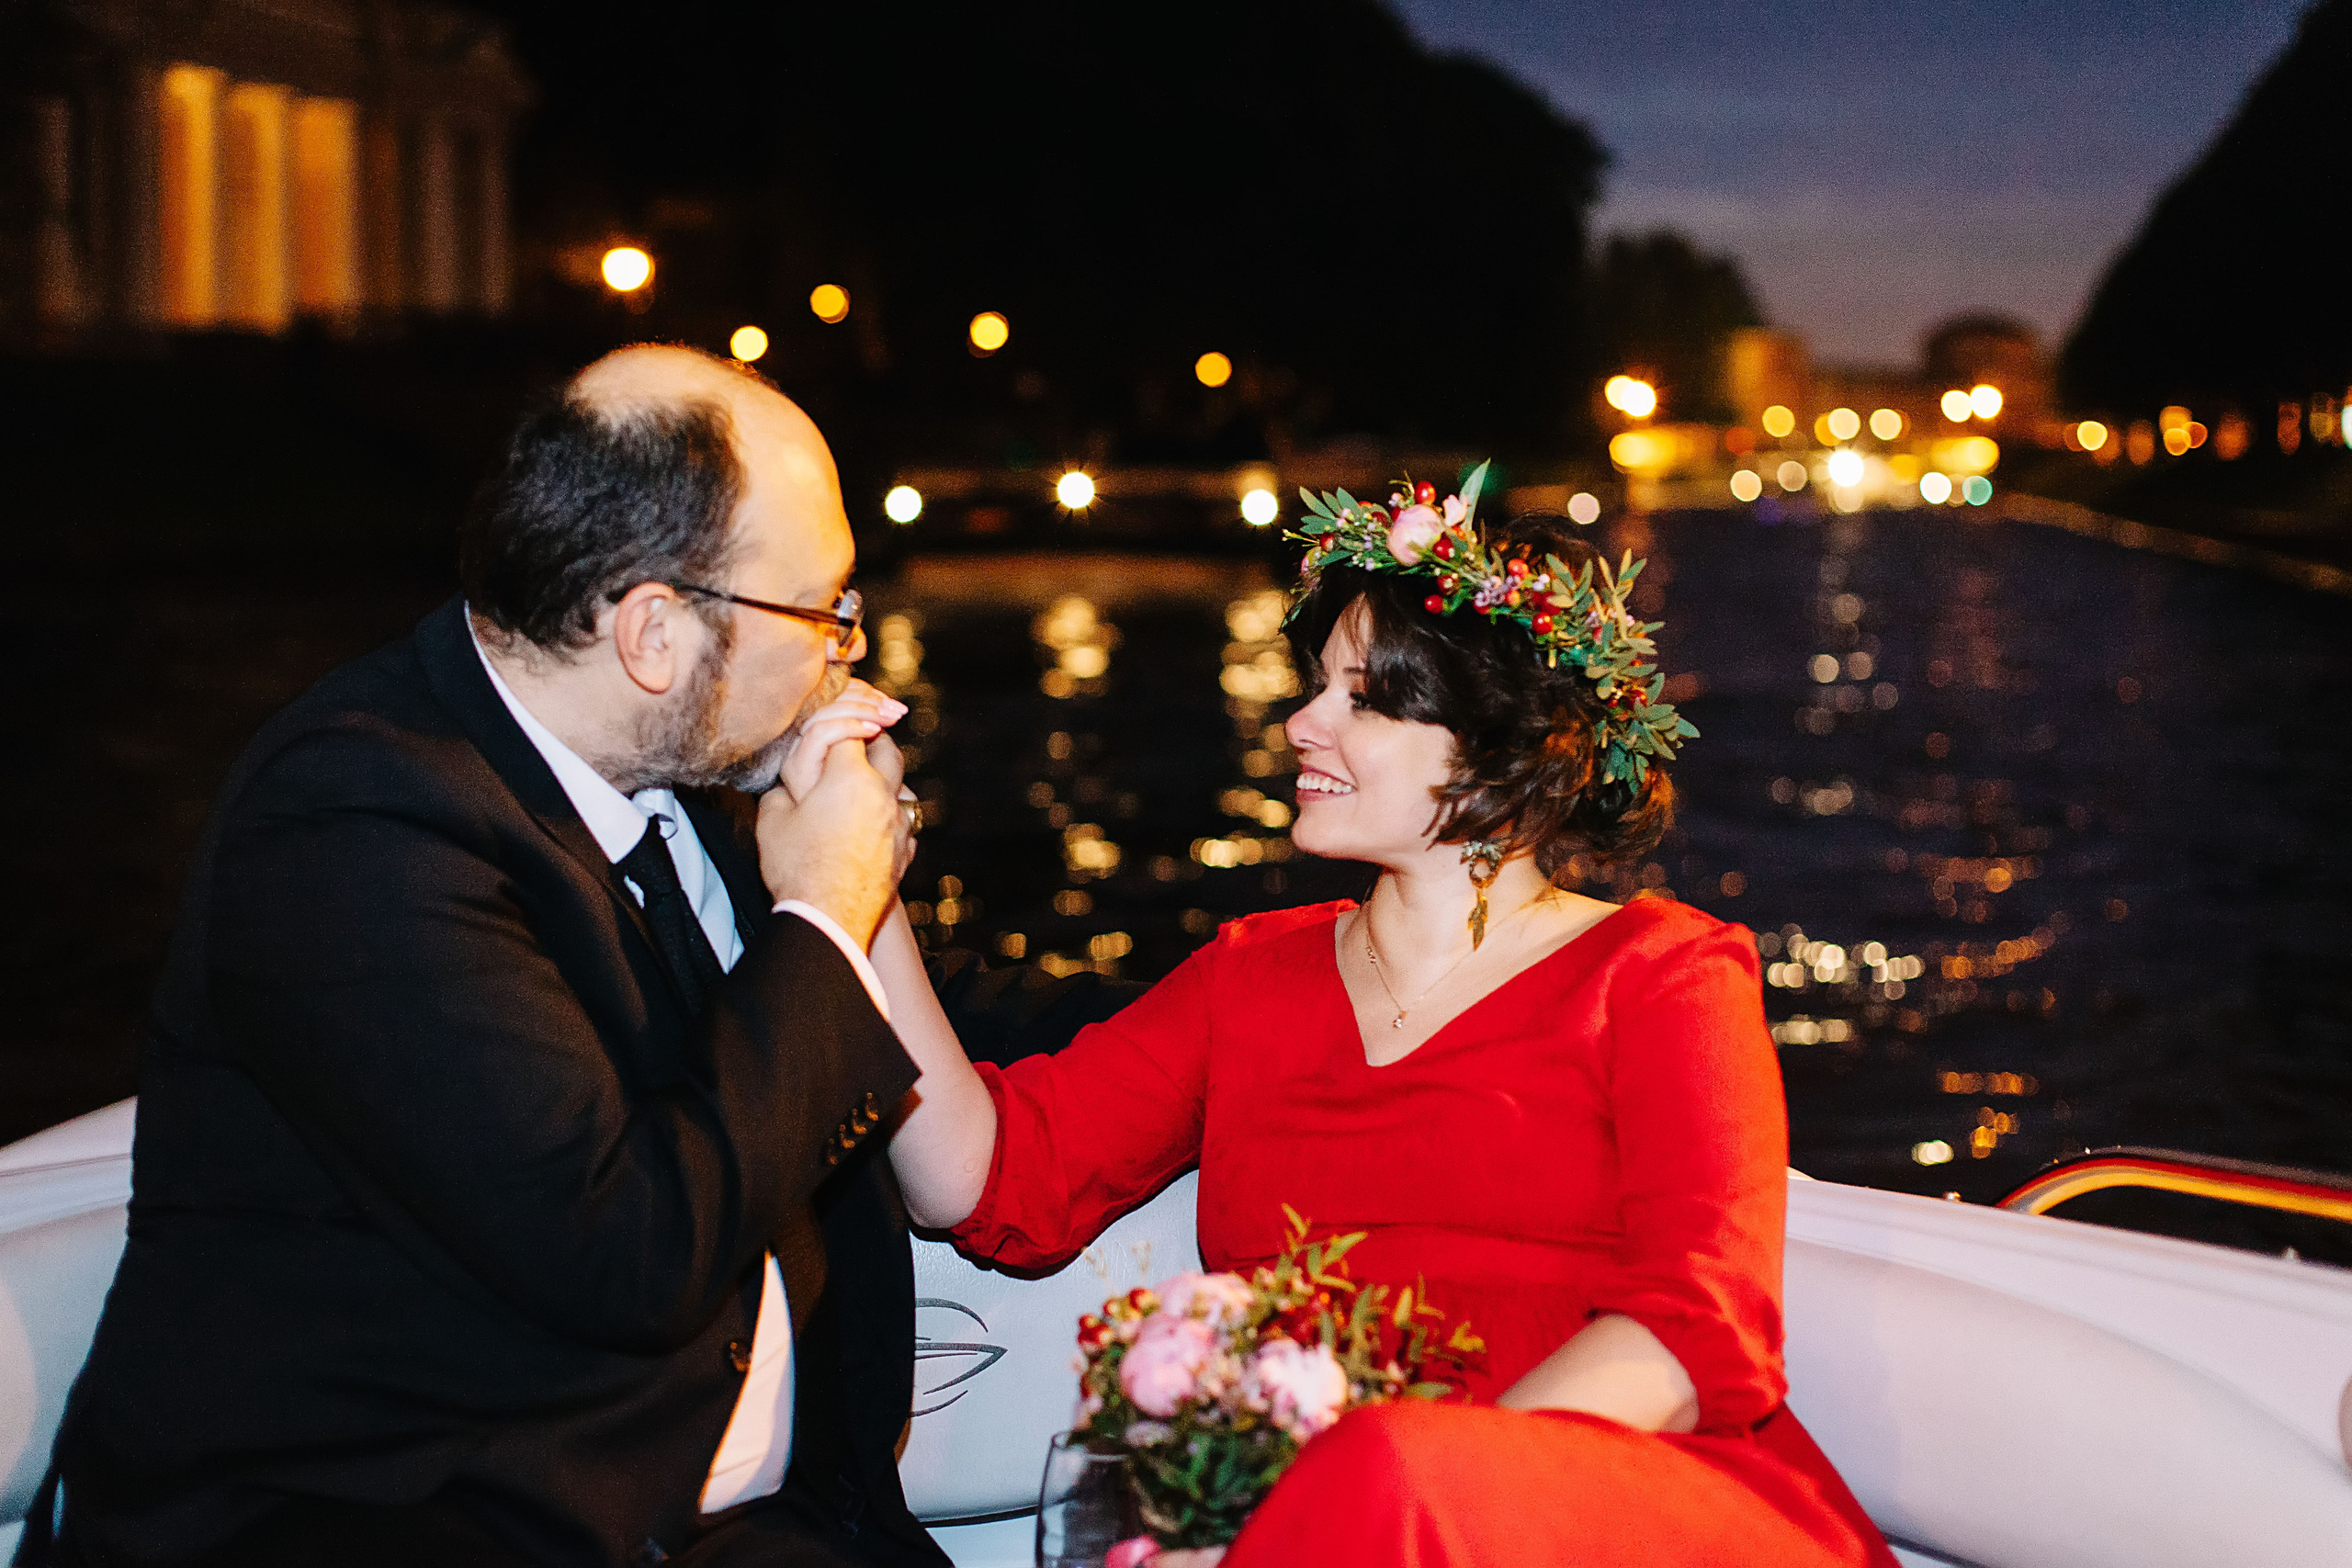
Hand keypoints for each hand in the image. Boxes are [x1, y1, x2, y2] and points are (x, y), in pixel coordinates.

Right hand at [759, 685, 911, 945]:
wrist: (828, 920)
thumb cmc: (795, 868)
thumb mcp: (772, 819)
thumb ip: (782, 789)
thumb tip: (790, 785)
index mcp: (849, 777)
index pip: (848, 731)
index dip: (839, 723)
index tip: (837, 725)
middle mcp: (883, 793)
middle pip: (888, 750)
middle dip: (874, 739)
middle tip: (860, 739)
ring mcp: (899, 823)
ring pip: (903, 784)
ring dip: (887, 777)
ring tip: (868, 780)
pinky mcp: (906, 850)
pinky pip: (906, 819)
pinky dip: (893, 813)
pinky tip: (877, 821)